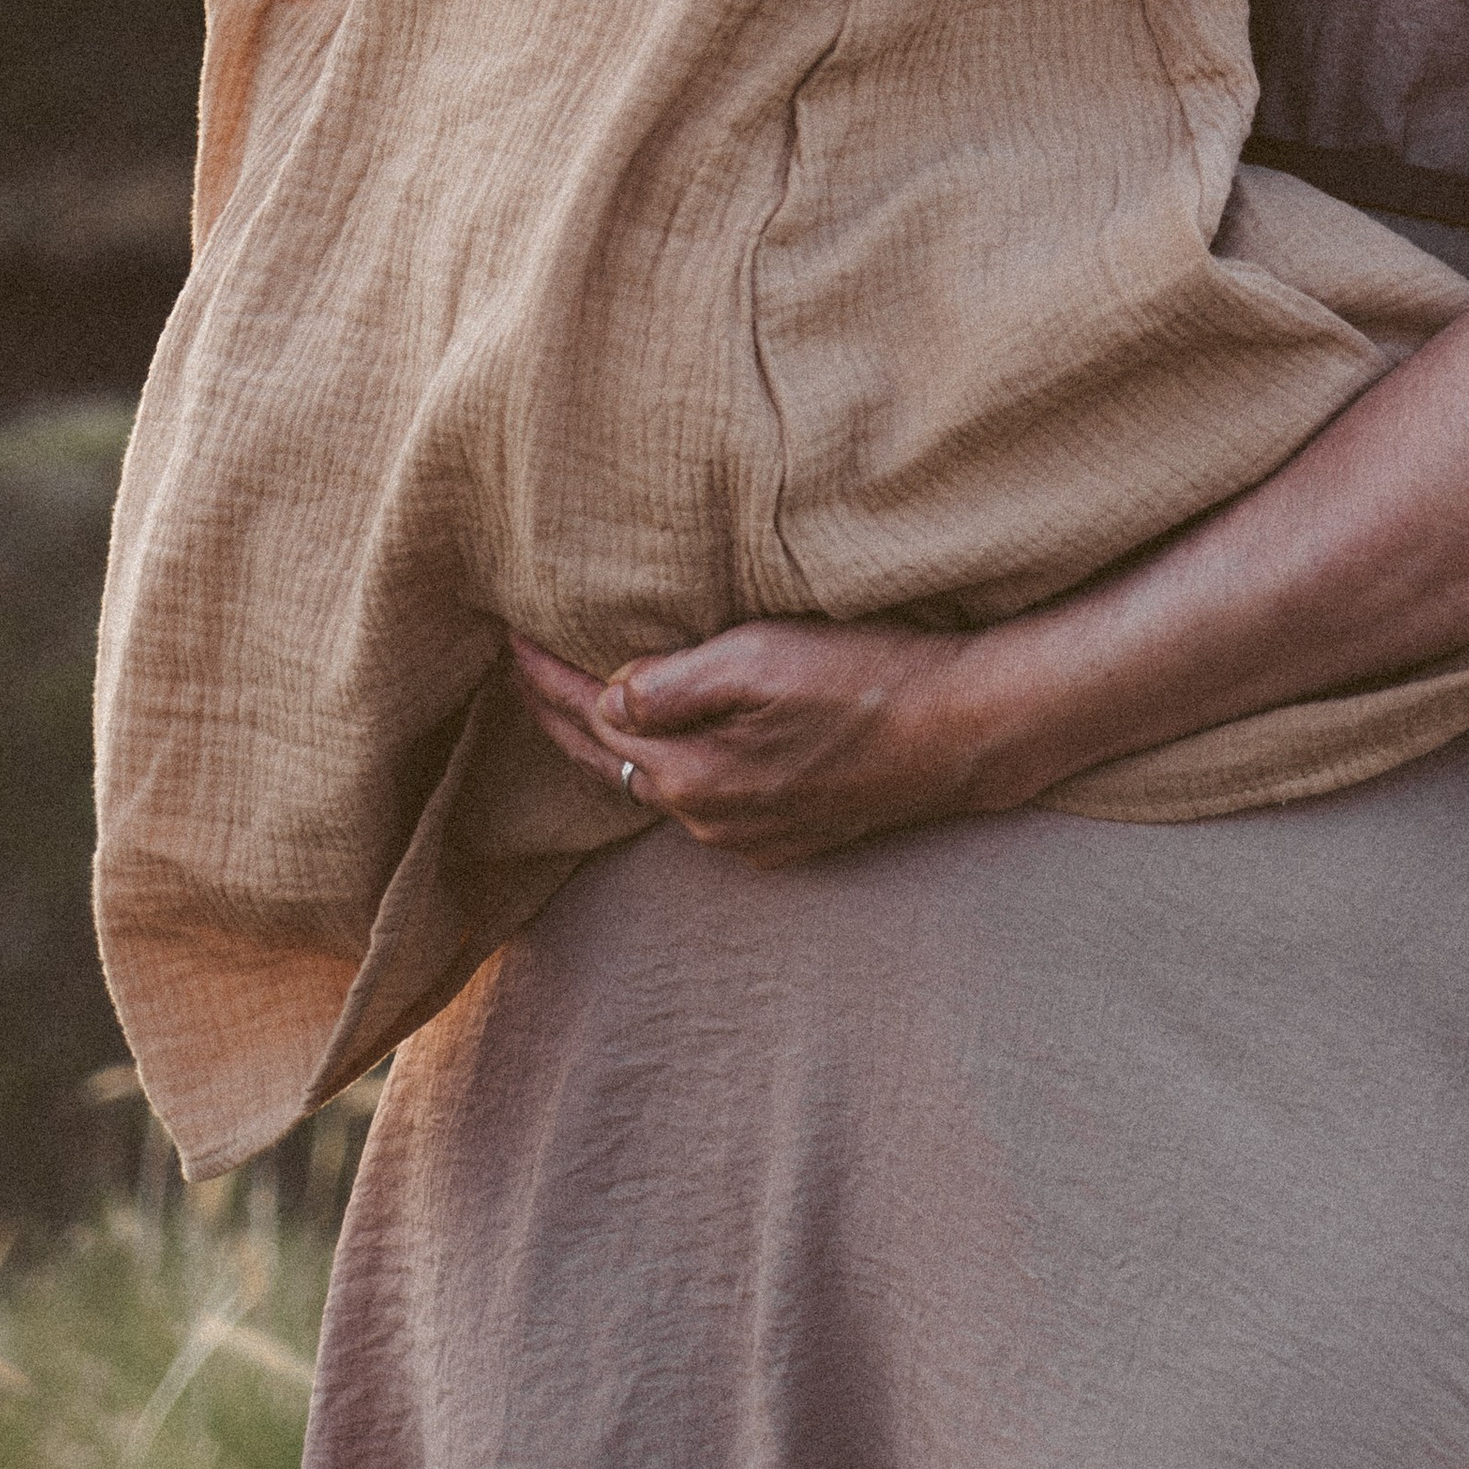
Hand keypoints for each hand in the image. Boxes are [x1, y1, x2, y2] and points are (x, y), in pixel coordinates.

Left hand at [506, 614, 1030, 865]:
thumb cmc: (867, 680)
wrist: (962, 732)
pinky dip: (667, 763)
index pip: (589, 722)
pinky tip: (667, 738)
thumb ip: (674, 685)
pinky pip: (700, 798)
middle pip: (609, 763)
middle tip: (520, 666)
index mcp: (692, 777)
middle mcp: (709, 820)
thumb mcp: (762, 659)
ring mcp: (748, 835)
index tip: (506, 633)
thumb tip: (605, 696)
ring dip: (613, 739)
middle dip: (559, 715)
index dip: (543, 677)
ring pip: (653, 783)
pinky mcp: (787, 834)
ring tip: (579, 696)